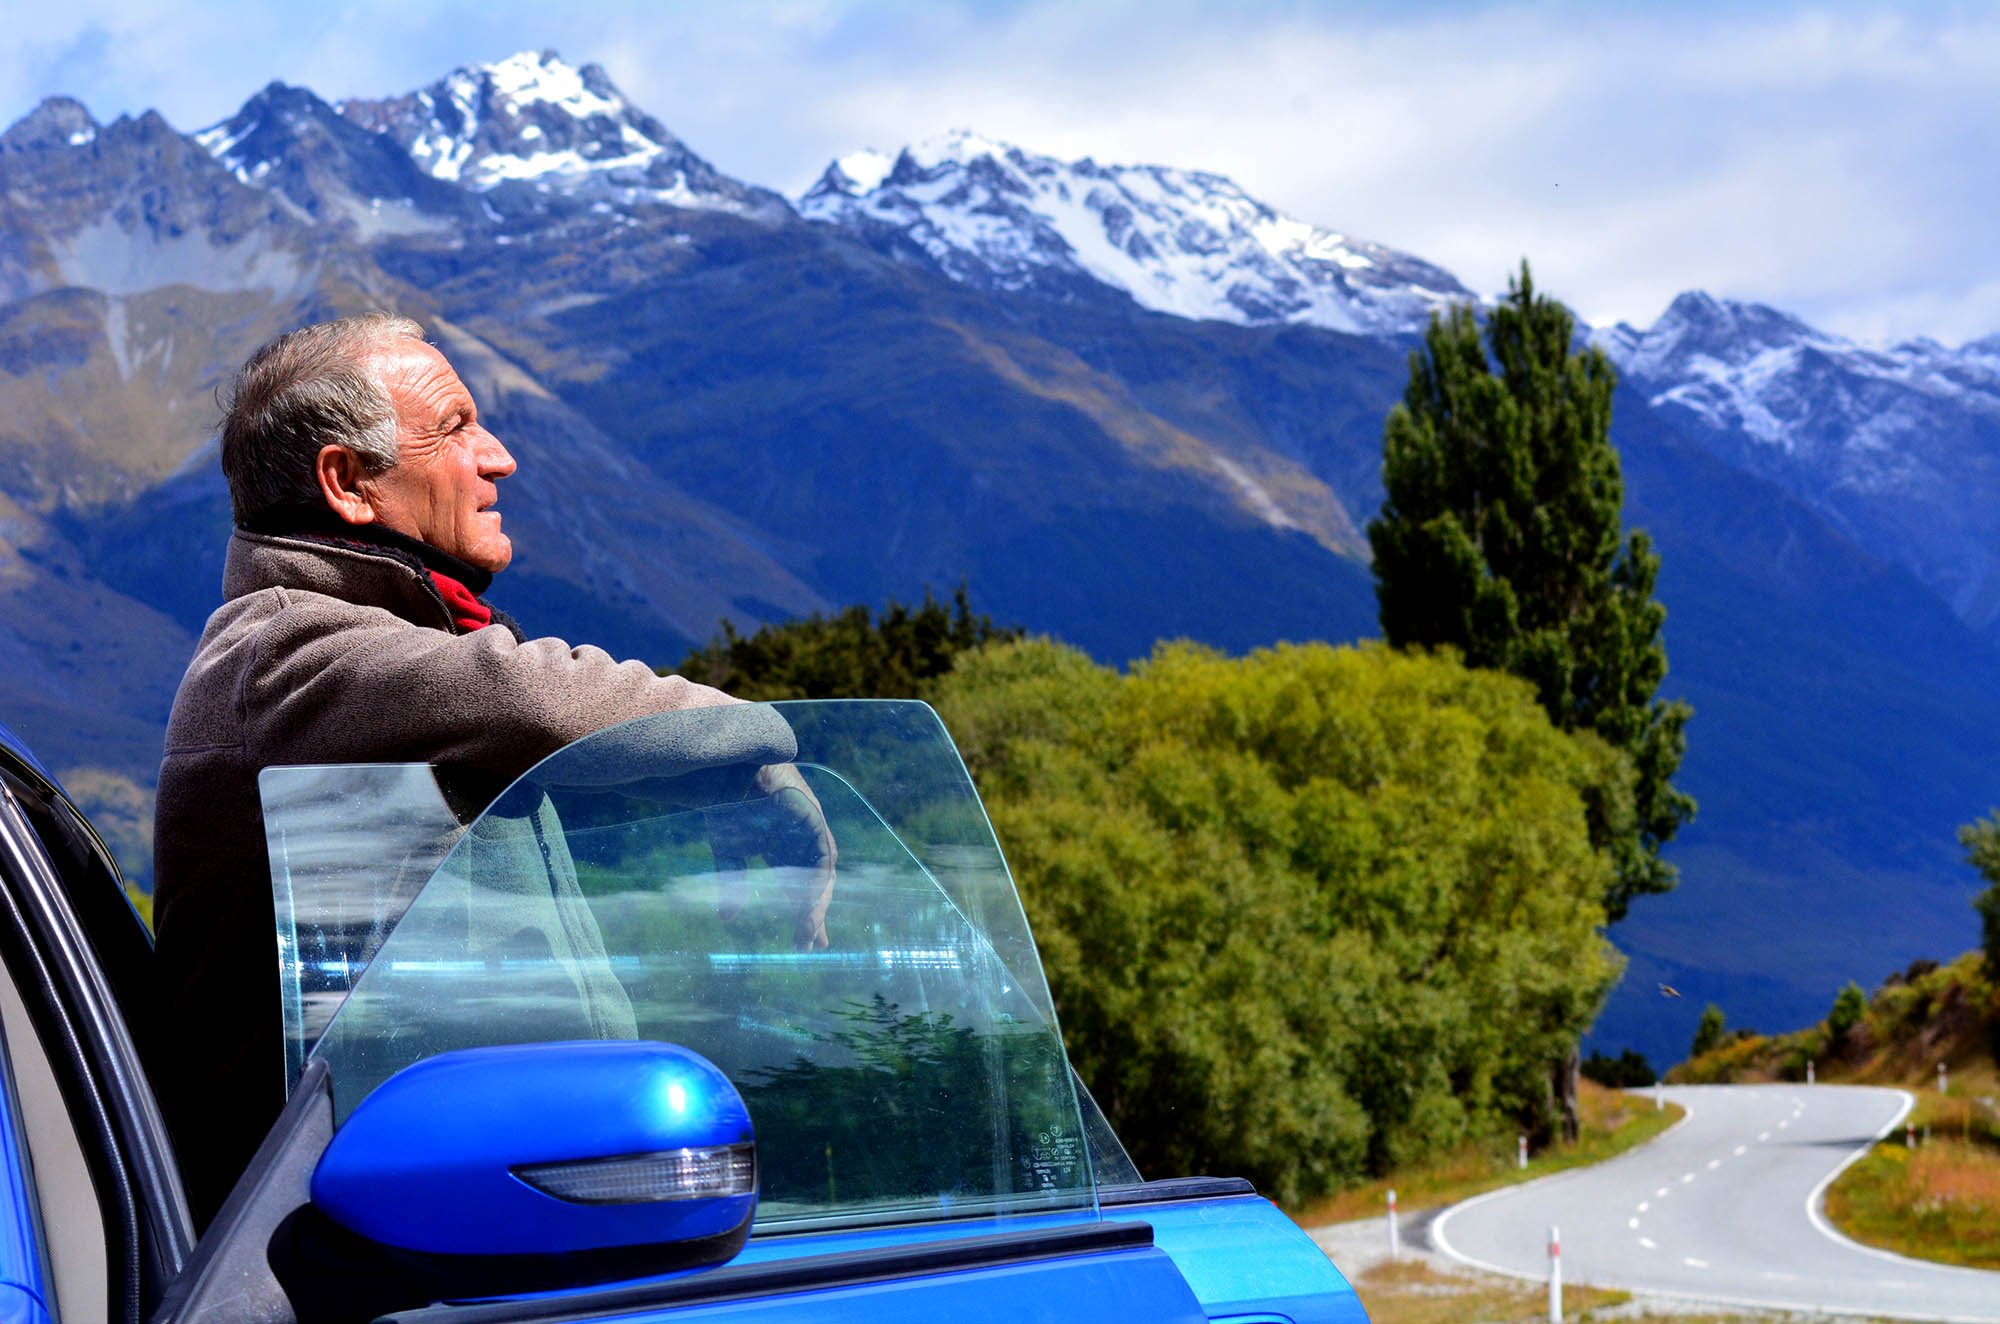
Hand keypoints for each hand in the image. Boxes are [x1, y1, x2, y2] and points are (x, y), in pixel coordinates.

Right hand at [708, 765, 836, 950]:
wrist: (726, 774)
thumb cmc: (726, 806)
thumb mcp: (729, 851)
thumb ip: (732, 883)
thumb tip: (727, 919)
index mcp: (784, 846)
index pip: (799, 884)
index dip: (801, 912)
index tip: (802, 941)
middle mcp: (802, 840)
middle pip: (815, 883)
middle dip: (814, 914)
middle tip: (812, 944)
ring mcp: (811, 829)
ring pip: (821, 875)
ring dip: (817, 903)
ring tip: (810, 931)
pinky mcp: (814, 820)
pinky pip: (822, 858)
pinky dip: (817, 883)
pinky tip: (812, 905)